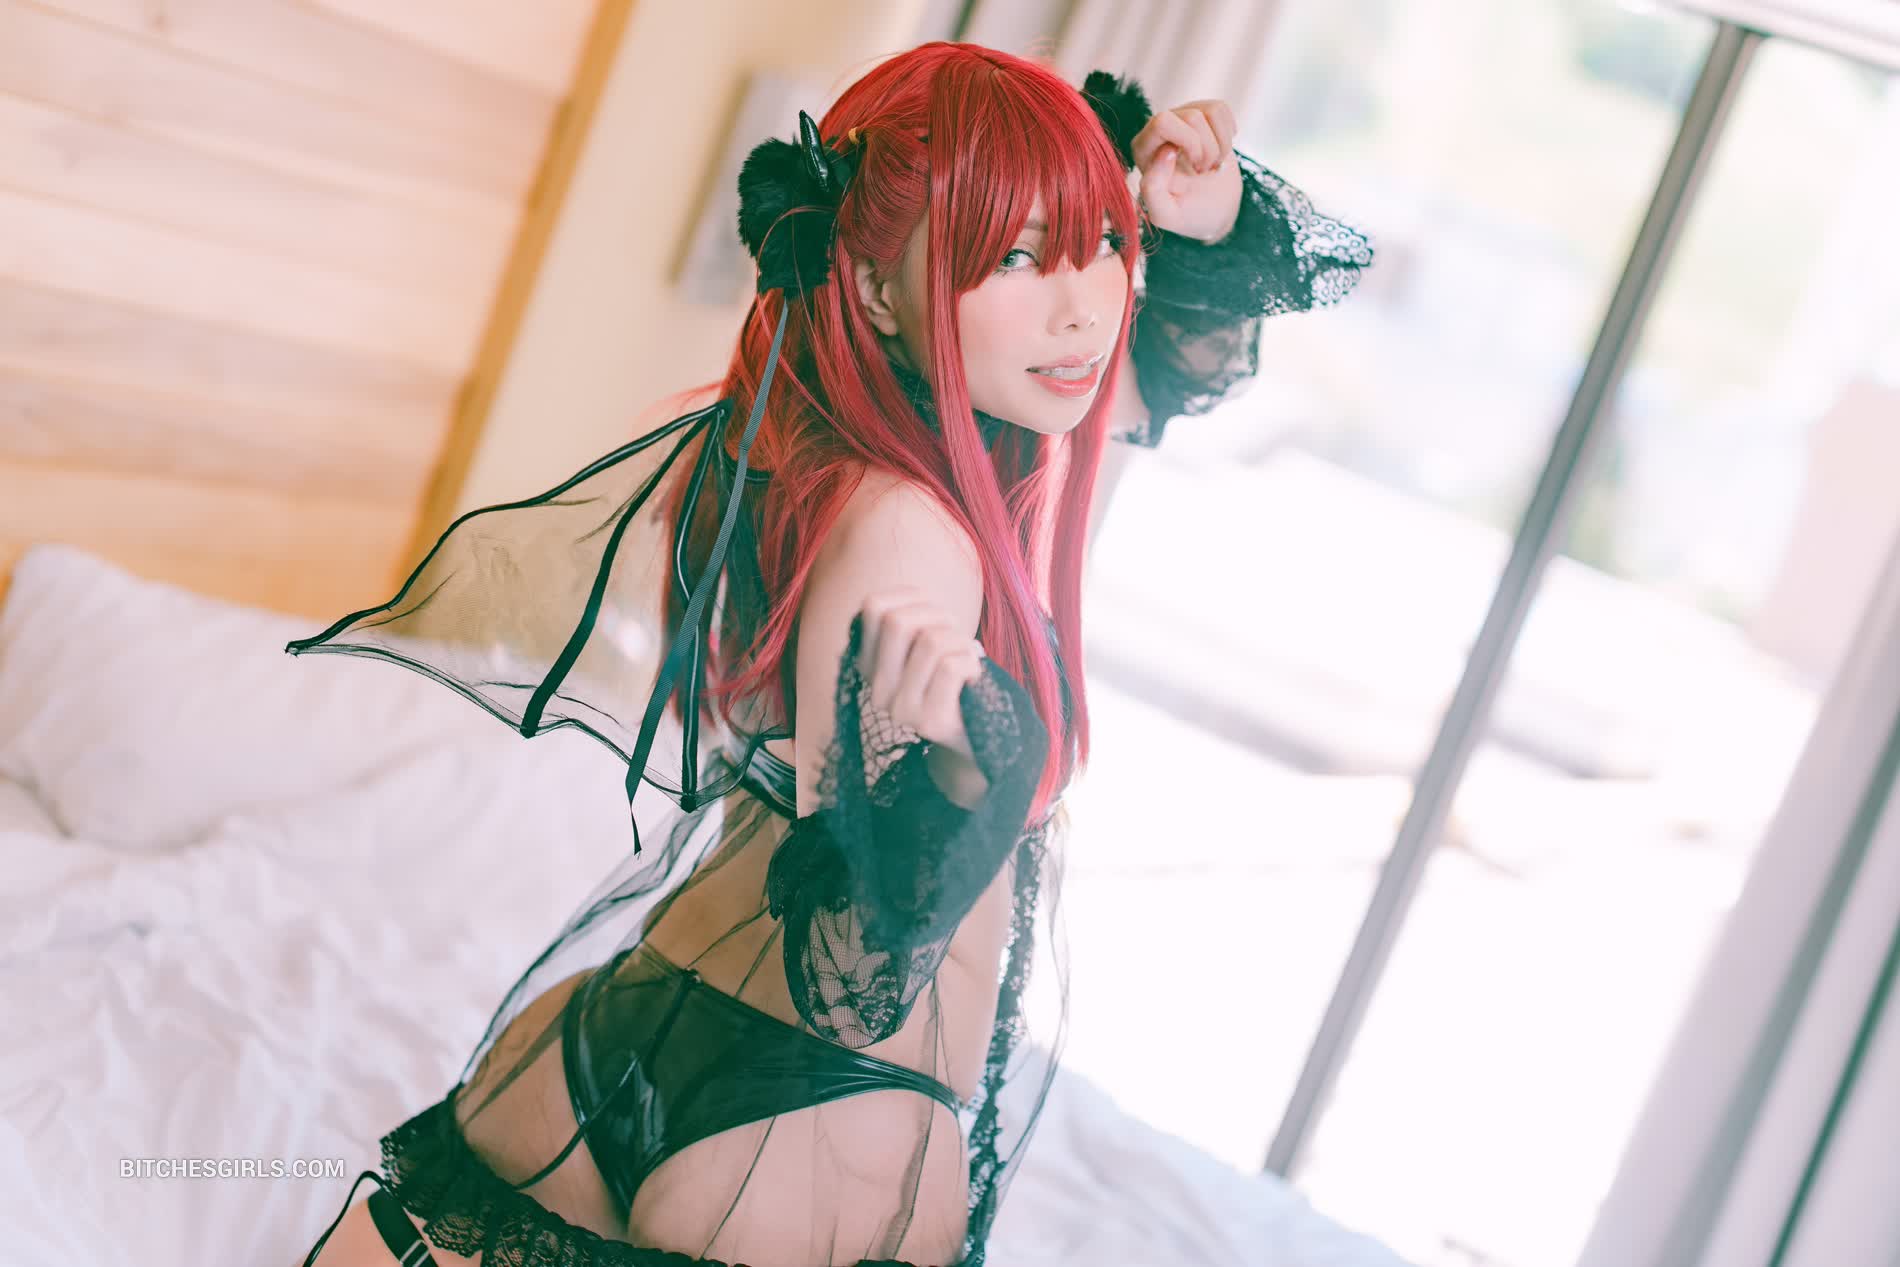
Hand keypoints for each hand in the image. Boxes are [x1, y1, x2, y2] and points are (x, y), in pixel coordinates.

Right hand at [857, 589, 985, 765]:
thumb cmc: (952, 675)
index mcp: (868, 663)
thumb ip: (911, 619)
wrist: (976, 733)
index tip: (933, 613)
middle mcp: (876, 688)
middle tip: (954, 632)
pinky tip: (973, 677)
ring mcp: (900, 708)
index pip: (872, 606)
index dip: (911, 596)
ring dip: (960, 640)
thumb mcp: (923, 643)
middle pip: (896, 621)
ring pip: (929, 641)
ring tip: (966, 655)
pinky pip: (951, 667)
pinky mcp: (929, 722)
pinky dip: (972, 663)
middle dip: (937, 614)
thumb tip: (915, 597)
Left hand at [1131, 98, 1242, 243]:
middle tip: (1203, 170)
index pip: (1163, 122)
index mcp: (1143, 149)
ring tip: (1212, 165)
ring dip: (1220, 145)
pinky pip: (1221, 109)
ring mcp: (1182, 117)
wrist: (1215, 210)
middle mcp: (1158, 128)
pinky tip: (1220, 152)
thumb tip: (1165, 152)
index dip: (1189, 143)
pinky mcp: (1202, 114)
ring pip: (1211, 112)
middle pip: (1192, 116)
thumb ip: (1152, 190)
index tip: (1192, 169)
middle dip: (1207, 148)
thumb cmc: (1187, 212)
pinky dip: (1228, 135)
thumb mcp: (1166, 213)